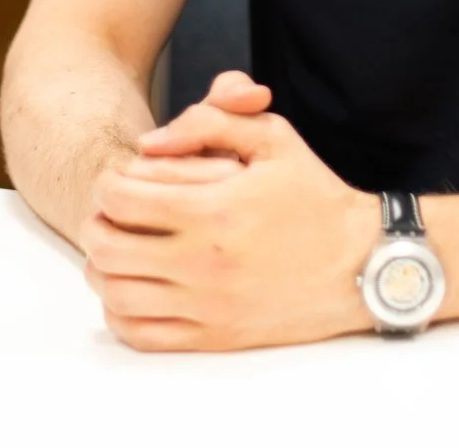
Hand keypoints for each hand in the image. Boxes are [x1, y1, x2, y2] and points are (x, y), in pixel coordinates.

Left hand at [78, 70, 376, 351]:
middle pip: (107, 248)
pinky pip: (142, 334)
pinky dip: (120, 314)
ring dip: (102, 270)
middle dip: (96, 225)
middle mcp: (202, 261)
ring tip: (116, 252)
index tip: (119, 182)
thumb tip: (150, 143)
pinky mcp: (216, 336)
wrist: (363, 262)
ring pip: (117, 294)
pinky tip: (132, 292)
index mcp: (212, 209)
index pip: (119, 198)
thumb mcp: (273, 136)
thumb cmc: (316, 196)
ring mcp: (207, 304)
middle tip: (107, 217)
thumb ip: (209, 122)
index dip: (107, 184)